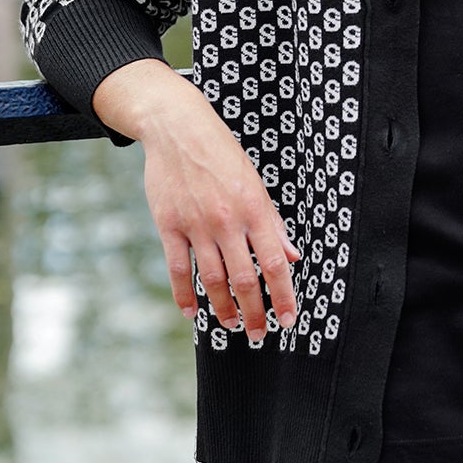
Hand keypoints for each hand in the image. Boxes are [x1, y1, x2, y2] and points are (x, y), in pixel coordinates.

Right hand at [92, 60, 299, 341]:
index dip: (283, 295)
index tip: (288, 320)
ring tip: (232, 325)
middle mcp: (227, 220)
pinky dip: (184, 295)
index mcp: (254, 209)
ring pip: (212, 279)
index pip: (275, 262)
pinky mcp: (169, 225)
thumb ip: (274, 223)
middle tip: (259, 333)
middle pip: (244, 278)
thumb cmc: (222, 155)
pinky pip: (178, 269)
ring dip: (223, 308)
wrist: (178, 129)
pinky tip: (192, 311)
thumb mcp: (256, 184)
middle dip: (254, 312)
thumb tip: (293, 256)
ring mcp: (196, 224)